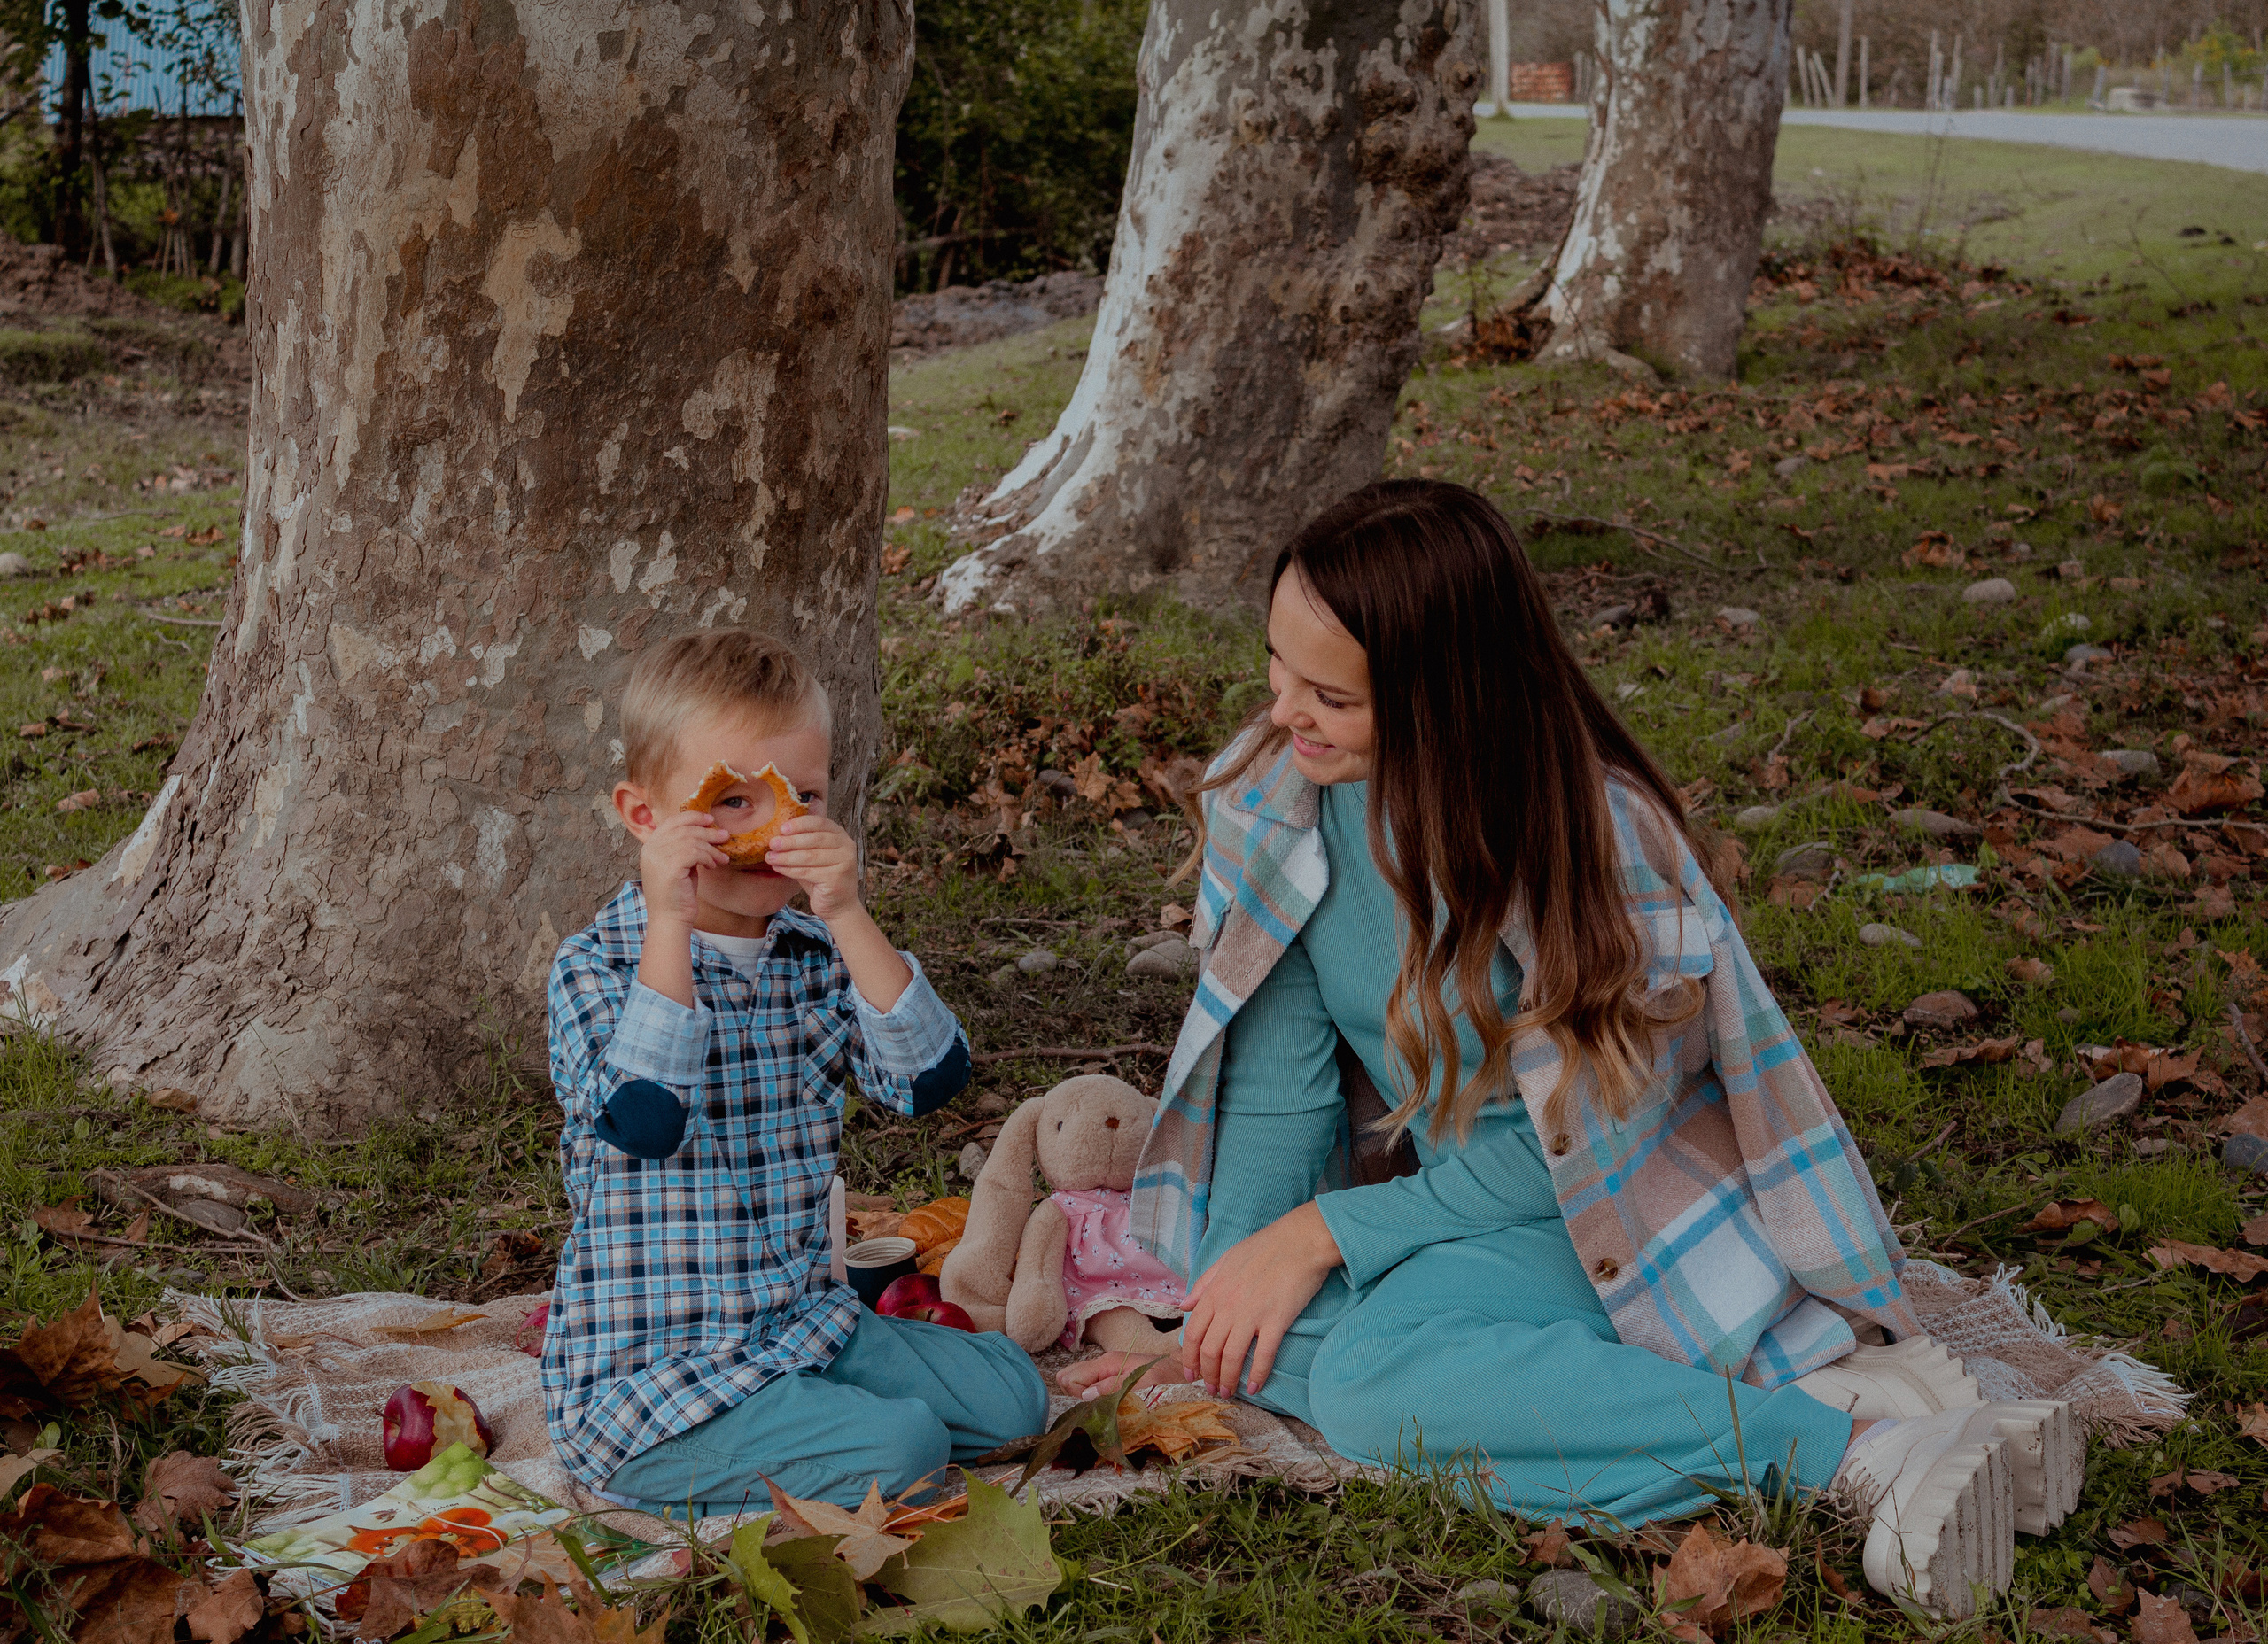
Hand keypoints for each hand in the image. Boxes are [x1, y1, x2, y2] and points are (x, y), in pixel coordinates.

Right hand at [639, 808, 730, 929]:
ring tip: (721, 857)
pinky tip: (712, 866)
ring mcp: (658, 858)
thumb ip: (685, 847)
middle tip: (724, 836)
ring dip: (711, 848)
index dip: (693, 817)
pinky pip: (695, 853)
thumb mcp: (679, 864)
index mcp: (650, 846)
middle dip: (707, 831)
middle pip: (684, 829)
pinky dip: (708, 857)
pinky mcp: (669, 868)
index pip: (672, 821)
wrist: (669, 919)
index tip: (711, 820)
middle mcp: (650, 850)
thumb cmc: (677, 893)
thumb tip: (707, 830)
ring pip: (692, 840)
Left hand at [763, 814, 863, 922]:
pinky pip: (807, 871)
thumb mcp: (813, 855)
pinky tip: (778, 868)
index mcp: (840, 835)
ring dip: (786, 856)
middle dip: (790, 841)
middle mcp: (846, 846)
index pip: (819, 822)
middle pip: (814, 839)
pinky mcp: (837, 878)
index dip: (800, 824)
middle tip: (772, 843)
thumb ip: (802, 844)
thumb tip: (777, 834)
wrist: (838, 904)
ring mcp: (844, 862)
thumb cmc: (821, 877)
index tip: (782, 828)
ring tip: (770, 857)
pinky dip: (790, 869)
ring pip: (809, 856)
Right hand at [1056, 1348, 1193, 1400]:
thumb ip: (1113, 1386)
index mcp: (1106, 1362)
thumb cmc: (1163, 1372)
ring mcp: (1105, 1367)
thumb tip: (1086, 1395)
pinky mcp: (1110, 1373)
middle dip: (1073, 1393)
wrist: (1178, 1365)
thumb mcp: (1141, 1380)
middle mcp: (1102, 1362)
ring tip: (1102, 1402)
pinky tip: (1106, 1400)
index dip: (1077, 1394)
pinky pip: (1088, 1383)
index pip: (1071, 1377)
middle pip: (1067, 1375)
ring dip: (1082, 1394)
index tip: (1094, 1403)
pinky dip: (1090, 1393)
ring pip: (1075, 1379)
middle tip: (1094, 1403)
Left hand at [1181, 1202, 1339, 1397]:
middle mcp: (1229, 1306)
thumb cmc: (1265, 1247)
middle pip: (1209, 1350)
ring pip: (1232, 1357)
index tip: (1191, 1374)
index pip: (1193, 1333)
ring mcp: (1252, 1314)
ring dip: (1228, 1380)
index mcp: (1215, 1292)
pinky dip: (1258, 1374)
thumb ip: (1204, 1283)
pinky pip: (1263, 1355)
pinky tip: (1255, 1387)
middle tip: (1211, 1389)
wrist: (1300, 1240)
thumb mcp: (1227, 1259)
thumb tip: (1184, 1305)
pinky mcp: (1276, 1320)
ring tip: (1228, 1392)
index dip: (1189, 1358)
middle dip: (1207, 1375)